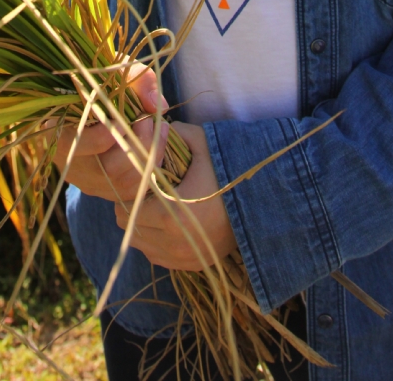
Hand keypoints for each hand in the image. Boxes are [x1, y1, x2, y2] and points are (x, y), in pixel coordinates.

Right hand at [52, 64, 169, 203]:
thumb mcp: (117, 72)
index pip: (77, 145)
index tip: (121, 119)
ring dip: (149, 156)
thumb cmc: (103, 84)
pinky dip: (150, 169)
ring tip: (159, 128)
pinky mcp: (106, 190)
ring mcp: (89, 181)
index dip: (102, 136)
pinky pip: (132, 191)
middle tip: (148, 119)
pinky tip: (157, 145)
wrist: (96, 102)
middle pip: (108, 169)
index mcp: (60, 132)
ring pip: (123, 183)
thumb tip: (156, 104)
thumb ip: (137, 79)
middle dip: (137, 144)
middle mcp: (71, 164)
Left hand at [114, 121, 237, 271]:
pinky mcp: (192, 265)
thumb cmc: (230, 169)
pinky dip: (155, 241)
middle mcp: (176, 241)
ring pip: (141, 243)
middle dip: (132, 206)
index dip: (128, 189)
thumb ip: (173, 133)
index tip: (137, 177)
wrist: (264, 202)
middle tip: (144, 190)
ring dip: (142, 225)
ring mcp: (184, 257)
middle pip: (131, 226)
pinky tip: (166, 222)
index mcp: (173, 212)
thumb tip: (151, 126)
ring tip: (155, 205)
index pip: (128, 205)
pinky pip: (157, 256)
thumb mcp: (202, 143)